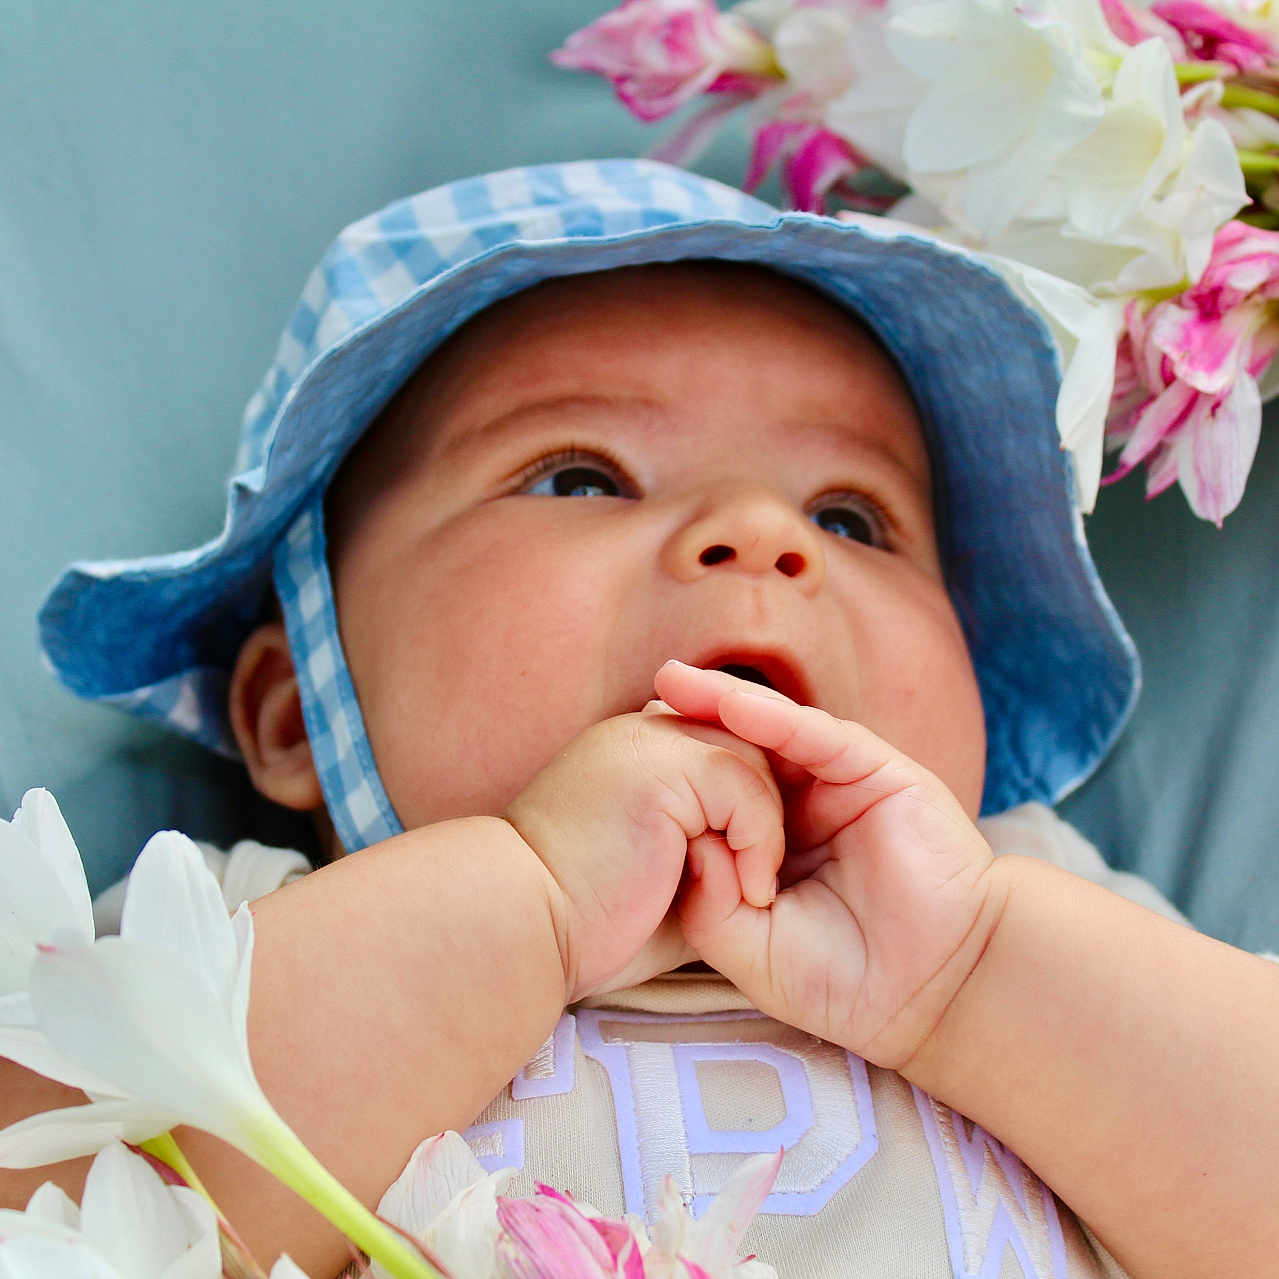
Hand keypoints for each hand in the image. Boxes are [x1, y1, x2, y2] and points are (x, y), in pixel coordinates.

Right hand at [504, 704, 785, 1003]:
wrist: (521, 928)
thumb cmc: (585, 926)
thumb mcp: (665, 883)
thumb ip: (710, 856)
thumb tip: (762, 871)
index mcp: (634, 751)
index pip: (722, 746)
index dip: (751, 803)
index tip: (764, 864)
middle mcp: (641, 732)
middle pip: (746, 745)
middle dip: (768, 812)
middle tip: (767, 881)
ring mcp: (648, 742)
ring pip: (752, 761)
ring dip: (768, 832)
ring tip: (756, 894)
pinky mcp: (660, 768)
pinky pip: (745, 786)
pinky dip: (760, 841)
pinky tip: (749, 893)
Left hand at [654, 660, 1003, 1071]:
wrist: (930, 994)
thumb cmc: (842, 980)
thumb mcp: (748, 945)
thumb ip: (708, 898)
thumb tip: (680, 838)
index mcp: (775, 843)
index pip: (720, 792)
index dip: (677, 771)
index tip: (622, 753)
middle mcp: (807, 805)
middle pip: (742, 750)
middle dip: (693, 722)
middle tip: (643, 699)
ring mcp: (843, 787)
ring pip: (777, 733)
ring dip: (724, 702)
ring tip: (674, 681)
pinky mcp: (880, 774)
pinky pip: (821, 738)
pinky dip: (777, 719)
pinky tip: (730, 704)